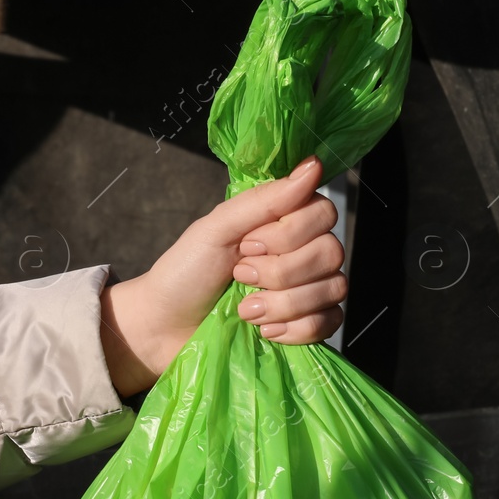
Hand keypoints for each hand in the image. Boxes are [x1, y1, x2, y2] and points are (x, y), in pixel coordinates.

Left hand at [99, 155, 346, 396]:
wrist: (166, 327)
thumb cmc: (186, 272)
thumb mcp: (217, 228)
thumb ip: (265, 199)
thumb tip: (312, 166)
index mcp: (284, 221)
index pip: (324, 212)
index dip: (289, 233)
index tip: (247, 245)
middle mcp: (304, 251)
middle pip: (331, 252)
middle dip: (281, 272)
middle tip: (241, 277)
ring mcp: (310, 289)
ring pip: (333, 288)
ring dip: (284, 304)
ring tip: (245, 310)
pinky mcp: (308, 325)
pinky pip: (330, 322)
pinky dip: (297, 329)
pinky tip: (266, 331)